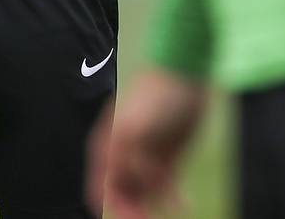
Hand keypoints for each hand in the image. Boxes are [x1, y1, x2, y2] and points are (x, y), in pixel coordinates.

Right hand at [89, 67, 207, 218]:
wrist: (186, 79)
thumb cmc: (156, 98)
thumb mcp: (134, 126)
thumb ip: (126, 157)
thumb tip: (131, 181)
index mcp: (107, 149)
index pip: (99, 190)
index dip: (112, 208)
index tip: (134, 218)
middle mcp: (123, 158)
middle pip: (121, 197)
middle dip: (135, 211)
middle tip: (151, 218)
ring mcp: (145, 161)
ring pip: (143, 196)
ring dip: (155, 204)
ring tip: (176, 201)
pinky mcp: (167, 162)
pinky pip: (165, 189)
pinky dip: (171, 198)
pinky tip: (184, 202)